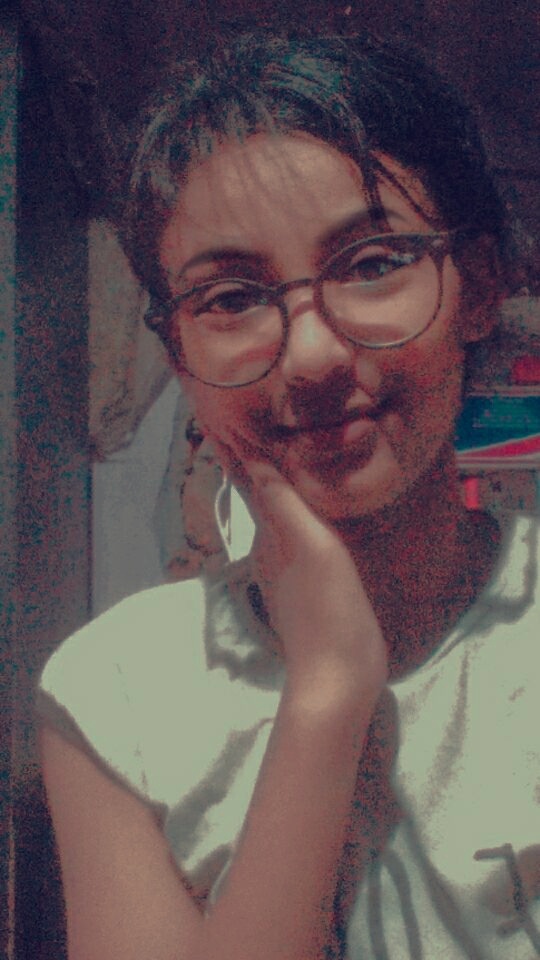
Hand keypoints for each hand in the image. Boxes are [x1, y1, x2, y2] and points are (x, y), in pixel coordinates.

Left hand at [216, 435, 386, 701]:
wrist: (338, 677)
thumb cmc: (327, 609)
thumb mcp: (310, 548)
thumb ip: (285, 505)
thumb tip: (254, 458)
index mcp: (269, 537)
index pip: (249, 485)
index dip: (240, 453)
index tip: (227, 418)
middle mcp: (272, 551)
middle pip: (259, 497)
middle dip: (254, 464)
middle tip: (255, 424)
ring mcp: (290, 572)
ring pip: (278, 517)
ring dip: (275, 487)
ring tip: (285, 456)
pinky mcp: (310, 588)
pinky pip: (298, 537)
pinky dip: (298, 513)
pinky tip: (312, 509)